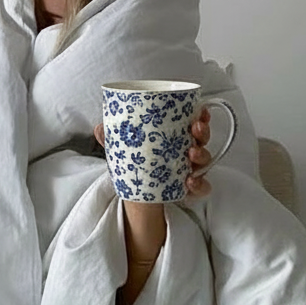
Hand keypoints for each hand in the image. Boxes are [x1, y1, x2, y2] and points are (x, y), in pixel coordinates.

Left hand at [93, 106, 212, 199]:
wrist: (136, 194)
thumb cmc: (136, 163)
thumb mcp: (123, 148)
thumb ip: (112, 137)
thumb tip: (101, 128)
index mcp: (175, 137)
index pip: (194, 122)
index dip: (201, 115)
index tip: (200, 110)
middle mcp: (186, 151)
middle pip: (202, 138)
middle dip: (202, 132)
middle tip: (195, 129)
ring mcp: (190, 170)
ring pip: (204, 161)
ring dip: (202, 155)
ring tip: (191, 153)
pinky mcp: (190, 189)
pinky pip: (201, 187)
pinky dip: (199, 185)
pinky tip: (189, 182)